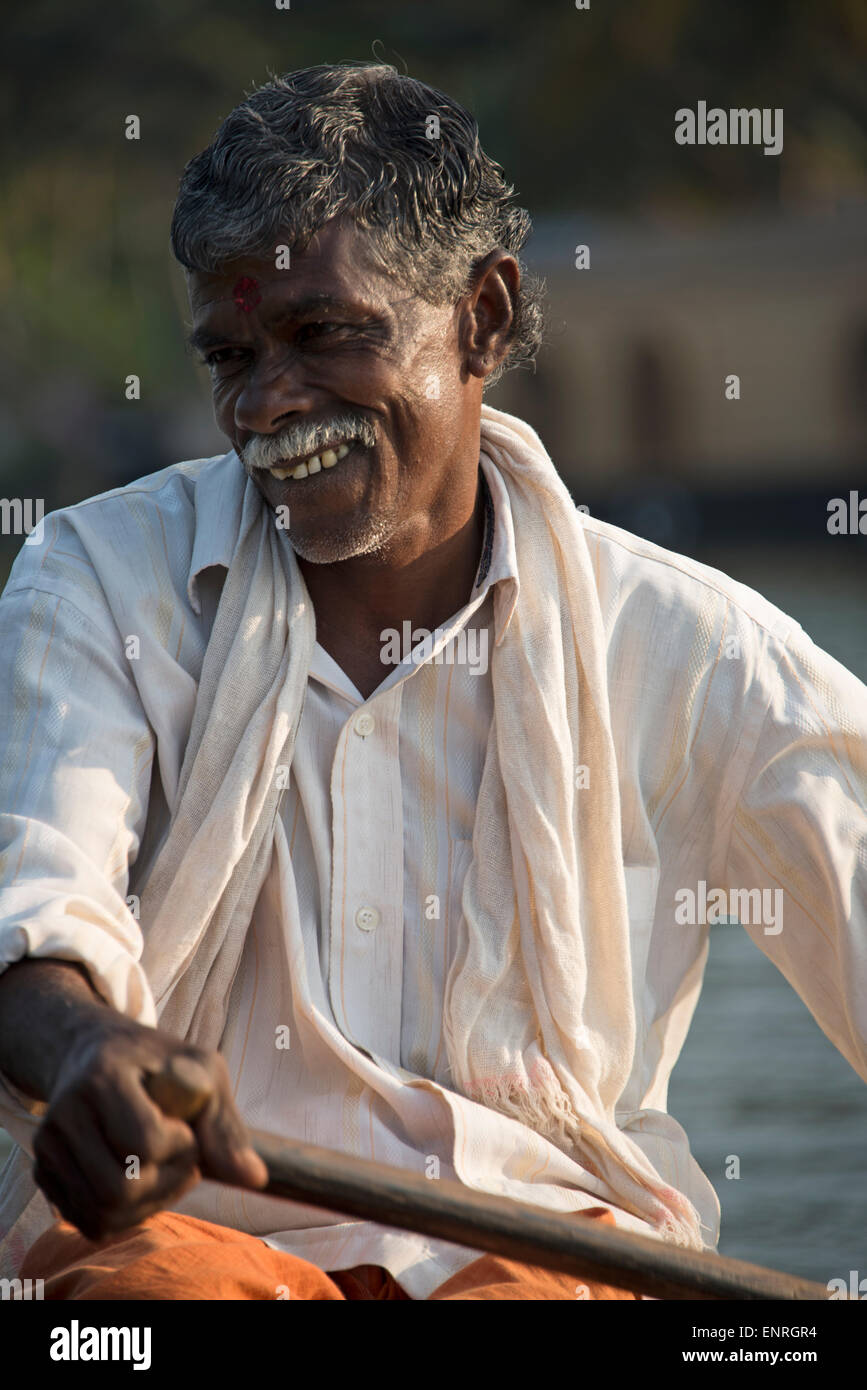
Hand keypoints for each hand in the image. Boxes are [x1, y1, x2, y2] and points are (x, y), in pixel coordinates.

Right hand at [32, 1016, 266, 1240]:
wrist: (92, 1051)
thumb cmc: (156, 1061)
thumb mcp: (201, 1070)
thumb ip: (225, 1124)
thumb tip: (256, 1179)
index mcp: (102, 1076)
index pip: (143, 1141)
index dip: (179, 1146)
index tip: (187, 1128)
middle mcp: (64, 1114)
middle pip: (118, 1190)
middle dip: (165, 1183)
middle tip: (181, 1156)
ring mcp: (48, 1147)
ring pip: (102, 1215)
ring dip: (149, 1204)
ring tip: (164, 1169)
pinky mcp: (45, 1173)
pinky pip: (89, 1223)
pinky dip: (125, 1215)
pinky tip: (141, 1181)